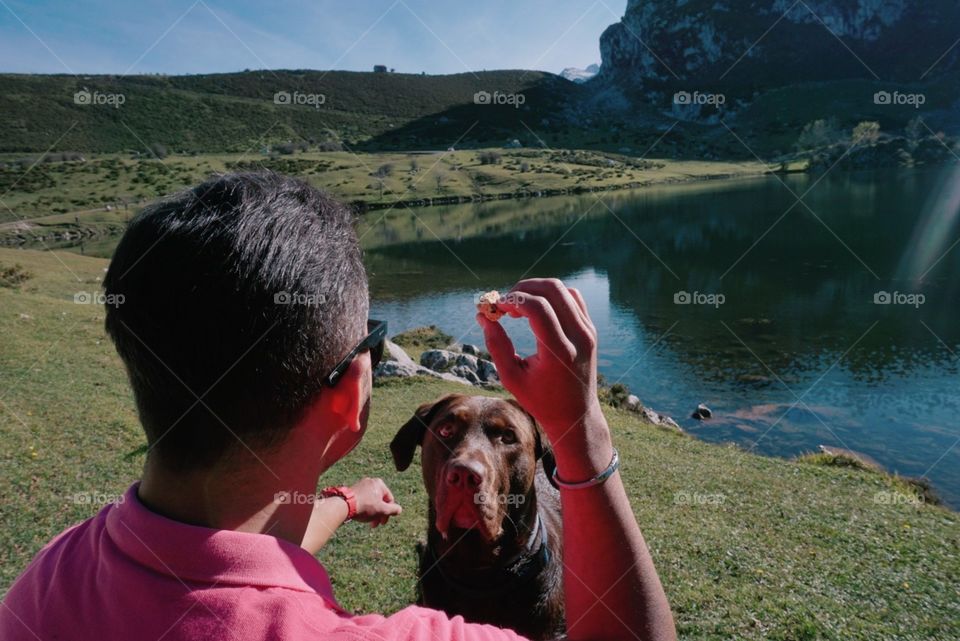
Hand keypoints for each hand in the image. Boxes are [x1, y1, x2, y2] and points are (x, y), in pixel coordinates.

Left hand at [349, 477, 401, 527]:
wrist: (344, 505)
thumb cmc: (365, 506)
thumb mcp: (382, 510)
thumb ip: (393, 510)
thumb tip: (399, 510)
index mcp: (379, 483)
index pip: (389, 500)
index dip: (389, 512)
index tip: (383, 522)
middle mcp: (371, 482)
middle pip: (380, 501)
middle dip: (379, 514)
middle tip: (376, 524)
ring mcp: (361, 485)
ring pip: (372, 501)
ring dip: (372, 513)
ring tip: (368, 522)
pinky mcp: (353, 490)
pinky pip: (363, 500)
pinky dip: (365, 508)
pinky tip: (361, 516)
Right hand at [476, 278, 602, 439]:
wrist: (576, 414)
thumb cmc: (540, 400)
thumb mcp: (511, 377)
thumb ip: (496, 345)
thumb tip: (482, 316)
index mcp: (559, 352)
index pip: (538, 308)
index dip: (513, 300)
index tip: (497, 307)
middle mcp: (578, 337)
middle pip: (553, 289)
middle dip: (524, 288)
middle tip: (506, 303)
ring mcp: (588, 331)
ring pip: (563, 290)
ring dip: (537, 290)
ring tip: (518, 308)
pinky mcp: (590, 330)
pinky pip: (572, 298)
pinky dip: (552, 296)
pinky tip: (536, 310)